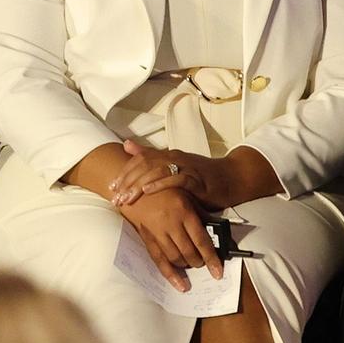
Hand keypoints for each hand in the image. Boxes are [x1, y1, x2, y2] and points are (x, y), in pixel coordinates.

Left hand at [102, 140, 229, 210]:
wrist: (232, 178)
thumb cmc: (203, 177)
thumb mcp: (176, 168)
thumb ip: (152, 159)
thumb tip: (127, 145)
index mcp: (169, 156)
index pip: (140, 159)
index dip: (124, 172)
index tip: (112, 186)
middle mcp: (175, 157)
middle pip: (144, 164)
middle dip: (127, 181)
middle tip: (116, 197)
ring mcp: (186, 166)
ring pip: (156, 170)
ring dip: (139, 184)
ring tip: (127, 197)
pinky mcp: (196, 178)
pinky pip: (176, 178)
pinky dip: (160, 183)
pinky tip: (148, 191)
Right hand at [116, 184, 222, 290]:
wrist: (135, 186)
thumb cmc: (164, 189)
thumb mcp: (186, 196)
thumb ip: (200, 213)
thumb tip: (215, 231)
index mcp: (184, 211)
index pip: (201, 240)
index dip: (211, 258)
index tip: (218, 271)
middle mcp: (171, 223)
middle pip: (189, 251)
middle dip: (199, 261)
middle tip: (203, 263)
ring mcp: (157, 232)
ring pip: (175, 257)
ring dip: (186, 265)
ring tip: (191, 264)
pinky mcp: (147, 238)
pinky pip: (159, 260)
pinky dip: (170, 274)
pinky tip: (179, 284)